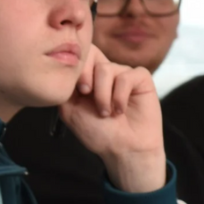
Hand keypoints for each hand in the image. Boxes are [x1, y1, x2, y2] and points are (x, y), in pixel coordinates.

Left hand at [59, 46, 165, 193]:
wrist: (123, 150)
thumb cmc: (99, 133)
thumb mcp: (71, 111)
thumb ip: (65, 88)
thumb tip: (63, 69)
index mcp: (88, 77)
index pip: (79, 55)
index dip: (76, 66)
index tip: (79, 90)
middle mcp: (105, 72)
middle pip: (92, 53)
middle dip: (86, 74)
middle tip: (87, 94)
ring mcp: (123, 74)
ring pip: (107, 68)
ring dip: (103, 94)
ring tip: (106, 113)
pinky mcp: (141, 79)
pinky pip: (128, 76)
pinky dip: (121, 95)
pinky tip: (120, 110)